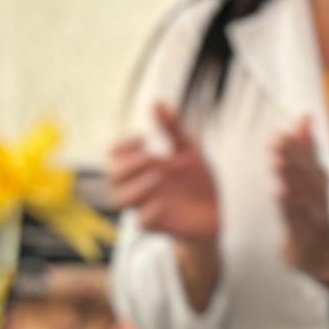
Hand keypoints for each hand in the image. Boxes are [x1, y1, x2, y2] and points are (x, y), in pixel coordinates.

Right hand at [104, 105, 220, 243]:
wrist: (216, 214)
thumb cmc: (197, 182)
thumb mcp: (189, 151)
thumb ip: (173, 128)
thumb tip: (157, 103)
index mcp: (145, 167)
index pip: (115, 155)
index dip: (120, 146)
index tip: (142, 139)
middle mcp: (141, 185)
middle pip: (112, 176)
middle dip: (126, 165)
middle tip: (148, 158)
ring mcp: (147, 205)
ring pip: (119, 200)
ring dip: (133, 187)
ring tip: (157, 179)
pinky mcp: (159, 225)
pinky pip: (142, 222)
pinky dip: (149, 212)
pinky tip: (164, 202)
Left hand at [270, 123, 328, 312]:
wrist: (326, 256)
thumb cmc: (316, 211)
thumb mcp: (313, 178)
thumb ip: (308, 150)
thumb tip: (304, 118)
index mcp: (320, 183)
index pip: (312, 161)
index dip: (299, 146)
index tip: (284, 133)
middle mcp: (320, 199)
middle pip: (308, 176)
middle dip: (293, 158)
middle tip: (278, 142)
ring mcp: (314, 218)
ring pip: (303, 196)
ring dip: (291, 179)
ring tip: (277, 163)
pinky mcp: (305, 236)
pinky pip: (297, 221)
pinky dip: (289, 207)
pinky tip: (278, 194)